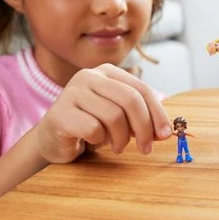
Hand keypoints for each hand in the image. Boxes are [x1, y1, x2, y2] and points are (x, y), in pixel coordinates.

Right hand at [33, 64, 172, 163]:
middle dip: (144, 128)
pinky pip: (93, 129)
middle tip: (146, 148)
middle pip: (130, 100)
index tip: (165, 134)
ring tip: (116, 146)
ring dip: (120, 138)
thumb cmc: (91, 125)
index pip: (141, 89)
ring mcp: (72, 92)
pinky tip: (93, 142)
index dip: (157, 112)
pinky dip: (99, 140)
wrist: (53, 139)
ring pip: (113, 116)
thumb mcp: (120, 117)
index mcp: (107, 71)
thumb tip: (165, 131)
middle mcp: (89, 75)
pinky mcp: (60, 112)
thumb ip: (141, 118)